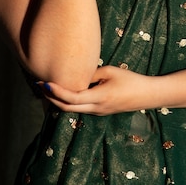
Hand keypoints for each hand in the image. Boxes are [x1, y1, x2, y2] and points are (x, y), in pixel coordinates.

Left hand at [37, 65, 153, 115]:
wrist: (146, 95)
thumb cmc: (130, 80)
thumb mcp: (110, 71)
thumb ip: (92, 74)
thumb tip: (77, 75)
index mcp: (99, 98)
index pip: (72, 98)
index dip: (56, 91)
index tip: (45, 82)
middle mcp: (96, 109)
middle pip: (67, 108)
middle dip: (51, 97)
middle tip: (39, 85)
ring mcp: (98, 112)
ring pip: (72, 110)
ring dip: (58, 100)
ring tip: (47, 87)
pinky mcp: (100, 111)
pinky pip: (79, 108)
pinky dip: (68, 102)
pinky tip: (63, 92)